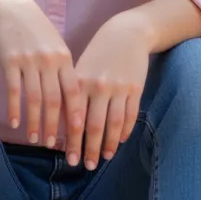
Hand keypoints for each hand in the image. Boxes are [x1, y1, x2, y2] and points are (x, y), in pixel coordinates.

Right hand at [0, 0, 83, 148]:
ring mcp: (29, 60)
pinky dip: (15, 109)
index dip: (76, 115)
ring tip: (36, 140)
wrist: (11, 8)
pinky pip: (14, 90)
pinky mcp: (10, 61)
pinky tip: (15, 123)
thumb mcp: (56, 46)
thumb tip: (72, 101)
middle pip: (54, 100)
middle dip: (55, 126)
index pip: (74, 92)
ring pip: (34, 99)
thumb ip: (64, 71)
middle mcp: (49, 60)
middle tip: (55, 147)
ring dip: (35, 122)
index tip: (79, 135)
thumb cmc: (37, 31)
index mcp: (65, 58)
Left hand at [71, 14, 150, 169]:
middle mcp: (99, 87)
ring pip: (113, 124)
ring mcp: (119, 88)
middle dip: (89, 149)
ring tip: (103, 158)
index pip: (74, 119)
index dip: (72, 141)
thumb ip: (73, 95)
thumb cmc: (97, 54)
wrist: (126, 33)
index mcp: (81, 82)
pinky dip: (125, 131)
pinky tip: (119, 141)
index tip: (68, 158)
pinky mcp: (136, 88)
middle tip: (85, 166)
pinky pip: (130, 115)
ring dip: (108, 144)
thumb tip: (64, 126)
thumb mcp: (80, 69)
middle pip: (94, 126)